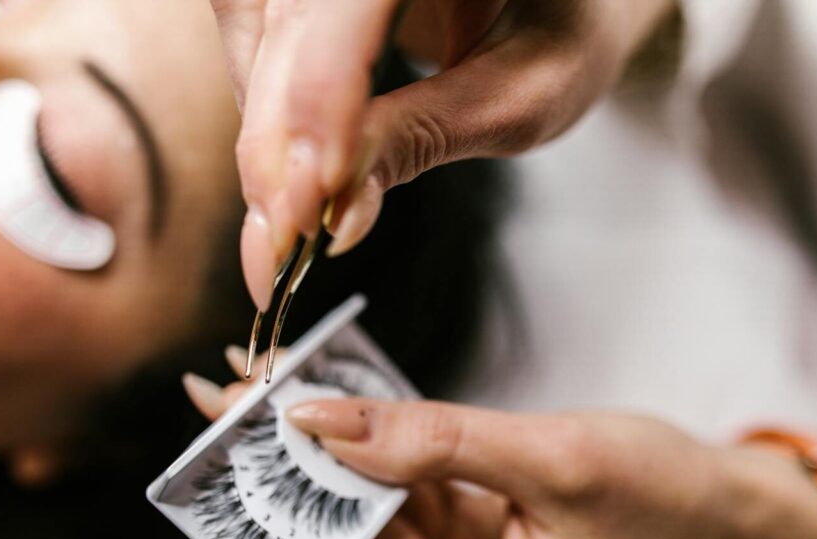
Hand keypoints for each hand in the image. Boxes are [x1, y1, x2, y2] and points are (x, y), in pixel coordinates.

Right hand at [207, 0, 677, 310]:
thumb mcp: (523, 92)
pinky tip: (294, 163)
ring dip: (261, 125)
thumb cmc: (565, 31)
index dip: (321, 96)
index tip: (313, 199)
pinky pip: (253, 32)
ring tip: (294, 211)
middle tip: (286, 238)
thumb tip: (338, 214)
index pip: (349, 3)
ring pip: (252, 24)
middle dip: (277, 135)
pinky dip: (263, 106)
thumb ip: (426, 137)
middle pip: (288, 17)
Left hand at [275, 399, 816, 538]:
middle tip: (232, 409)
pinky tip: (323, 395)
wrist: (716, 495)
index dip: (303, 533)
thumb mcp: (553, 463)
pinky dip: (363, 441)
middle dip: (294, 483)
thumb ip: (434, 444)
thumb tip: (320, 424)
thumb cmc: (662, 499)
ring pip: (361, 514)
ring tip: (260, 389)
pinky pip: (395, 485)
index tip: (254, 459)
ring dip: (317, 453)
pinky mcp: (457, 533)